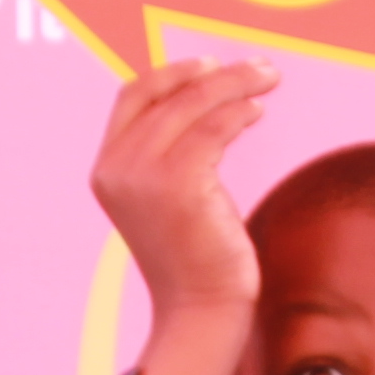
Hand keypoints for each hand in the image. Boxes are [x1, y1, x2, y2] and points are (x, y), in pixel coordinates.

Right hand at [91, 58, 277, 327]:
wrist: (200, 310)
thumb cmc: (195, 257)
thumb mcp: (168, 197)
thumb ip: (169, 152)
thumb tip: (207, 97)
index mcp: (106, 169)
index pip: (131, 97)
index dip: (170, 73)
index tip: (209, 65)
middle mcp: (117, 168)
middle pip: (167, 95)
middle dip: (217, 74)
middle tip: (260, 68)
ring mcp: (143, 176)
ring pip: (193, 105)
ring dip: (236, 85)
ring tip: (268, 80)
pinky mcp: (178, 185)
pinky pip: (214, 128)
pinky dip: (239, 113)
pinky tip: (257, 112)